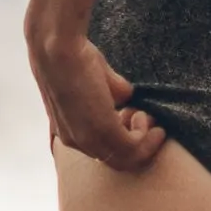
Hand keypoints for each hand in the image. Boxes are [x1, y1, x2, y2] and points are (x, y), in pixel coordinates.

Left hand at [33, 31, 162, 169]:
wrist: (57, 49)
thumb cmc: (71, 57)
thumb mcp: (94, 81)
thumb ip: (111, 94)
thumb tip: (126, 97)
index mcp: (68, 133)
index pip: (102, 152)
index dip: (124, 140)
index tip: (138, 121)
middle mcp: (75, 142)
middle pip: (117, 161)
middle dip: (140, 146)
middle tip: (153, 128)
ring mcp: (88, 139)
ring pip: (127, 158)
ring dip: (145, 141)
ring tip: (150, 118)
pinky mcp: (103, 130)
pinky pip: (133, 146)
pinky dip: (146, 134)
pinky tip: (144, 115)